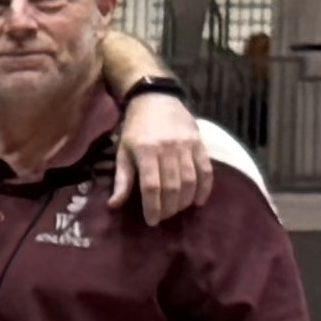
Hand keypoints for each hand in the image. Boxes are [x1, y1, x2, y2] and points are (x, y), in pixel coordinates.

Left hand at [110, 60, 211, 220]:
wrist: (156, 99)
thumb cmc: (135, 129)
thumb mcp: (122, 151)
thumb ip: (122, 179)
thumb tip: (114, 205)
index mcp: (146, 151)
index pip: (152, 186)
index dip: (153, 207)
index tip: (151, 221)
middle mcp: (169, 148)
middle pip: (173, 186)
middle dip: (169, 207)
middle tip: (163, 217)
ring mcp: (187, 145)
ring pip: (191, 180)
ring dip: (185, 200)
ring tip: (177, 210)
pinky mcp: (200, 143)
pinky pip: (206, 169)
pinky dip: (205, 188)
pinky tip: (199, 201)